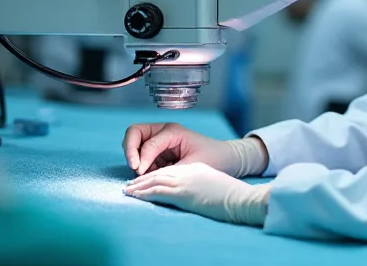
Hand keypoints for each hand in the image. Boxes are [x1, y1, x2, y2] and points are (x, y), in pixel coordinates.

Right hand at [121, 123, 267, 176]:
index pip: (147, 141)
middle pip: (133, 133)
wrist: (227, 160)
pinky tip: (148, 176)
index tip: (142, 173)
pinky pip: (141, 157)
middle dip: (130, 150)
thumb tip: (146, 179)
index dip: (142, 158)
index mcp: (172, 131)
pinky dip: (140, 166)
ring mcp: (159, 142)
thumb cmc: (213, 159)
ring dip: (134, 158)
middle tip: (135, 169)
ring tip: (142, 174)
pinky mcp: (159, 154)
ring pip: (134, 144)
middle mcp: (163, 133)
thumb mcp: (191, 166)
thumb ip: (167, 172)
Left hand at [123, 163, 270, 226]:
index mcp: (194, 168)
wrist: (238, 198)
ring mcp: (184, 181)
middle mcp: (187, 171)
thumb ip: (199, 181)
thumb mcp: (212, 181)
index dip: (155, 174)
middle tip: (130, 185)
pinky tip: (136, 195)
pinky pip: (158, 190)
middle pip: (159, 172)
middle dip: (143, 178)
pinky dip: (145, 192)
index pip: (169, 169)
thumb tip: (192, 189)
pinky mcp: (182, 192)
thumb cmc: (230, 193)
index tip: (145, 179)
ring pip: (155, 179)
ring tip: (128, 191)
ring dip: (140, 185)